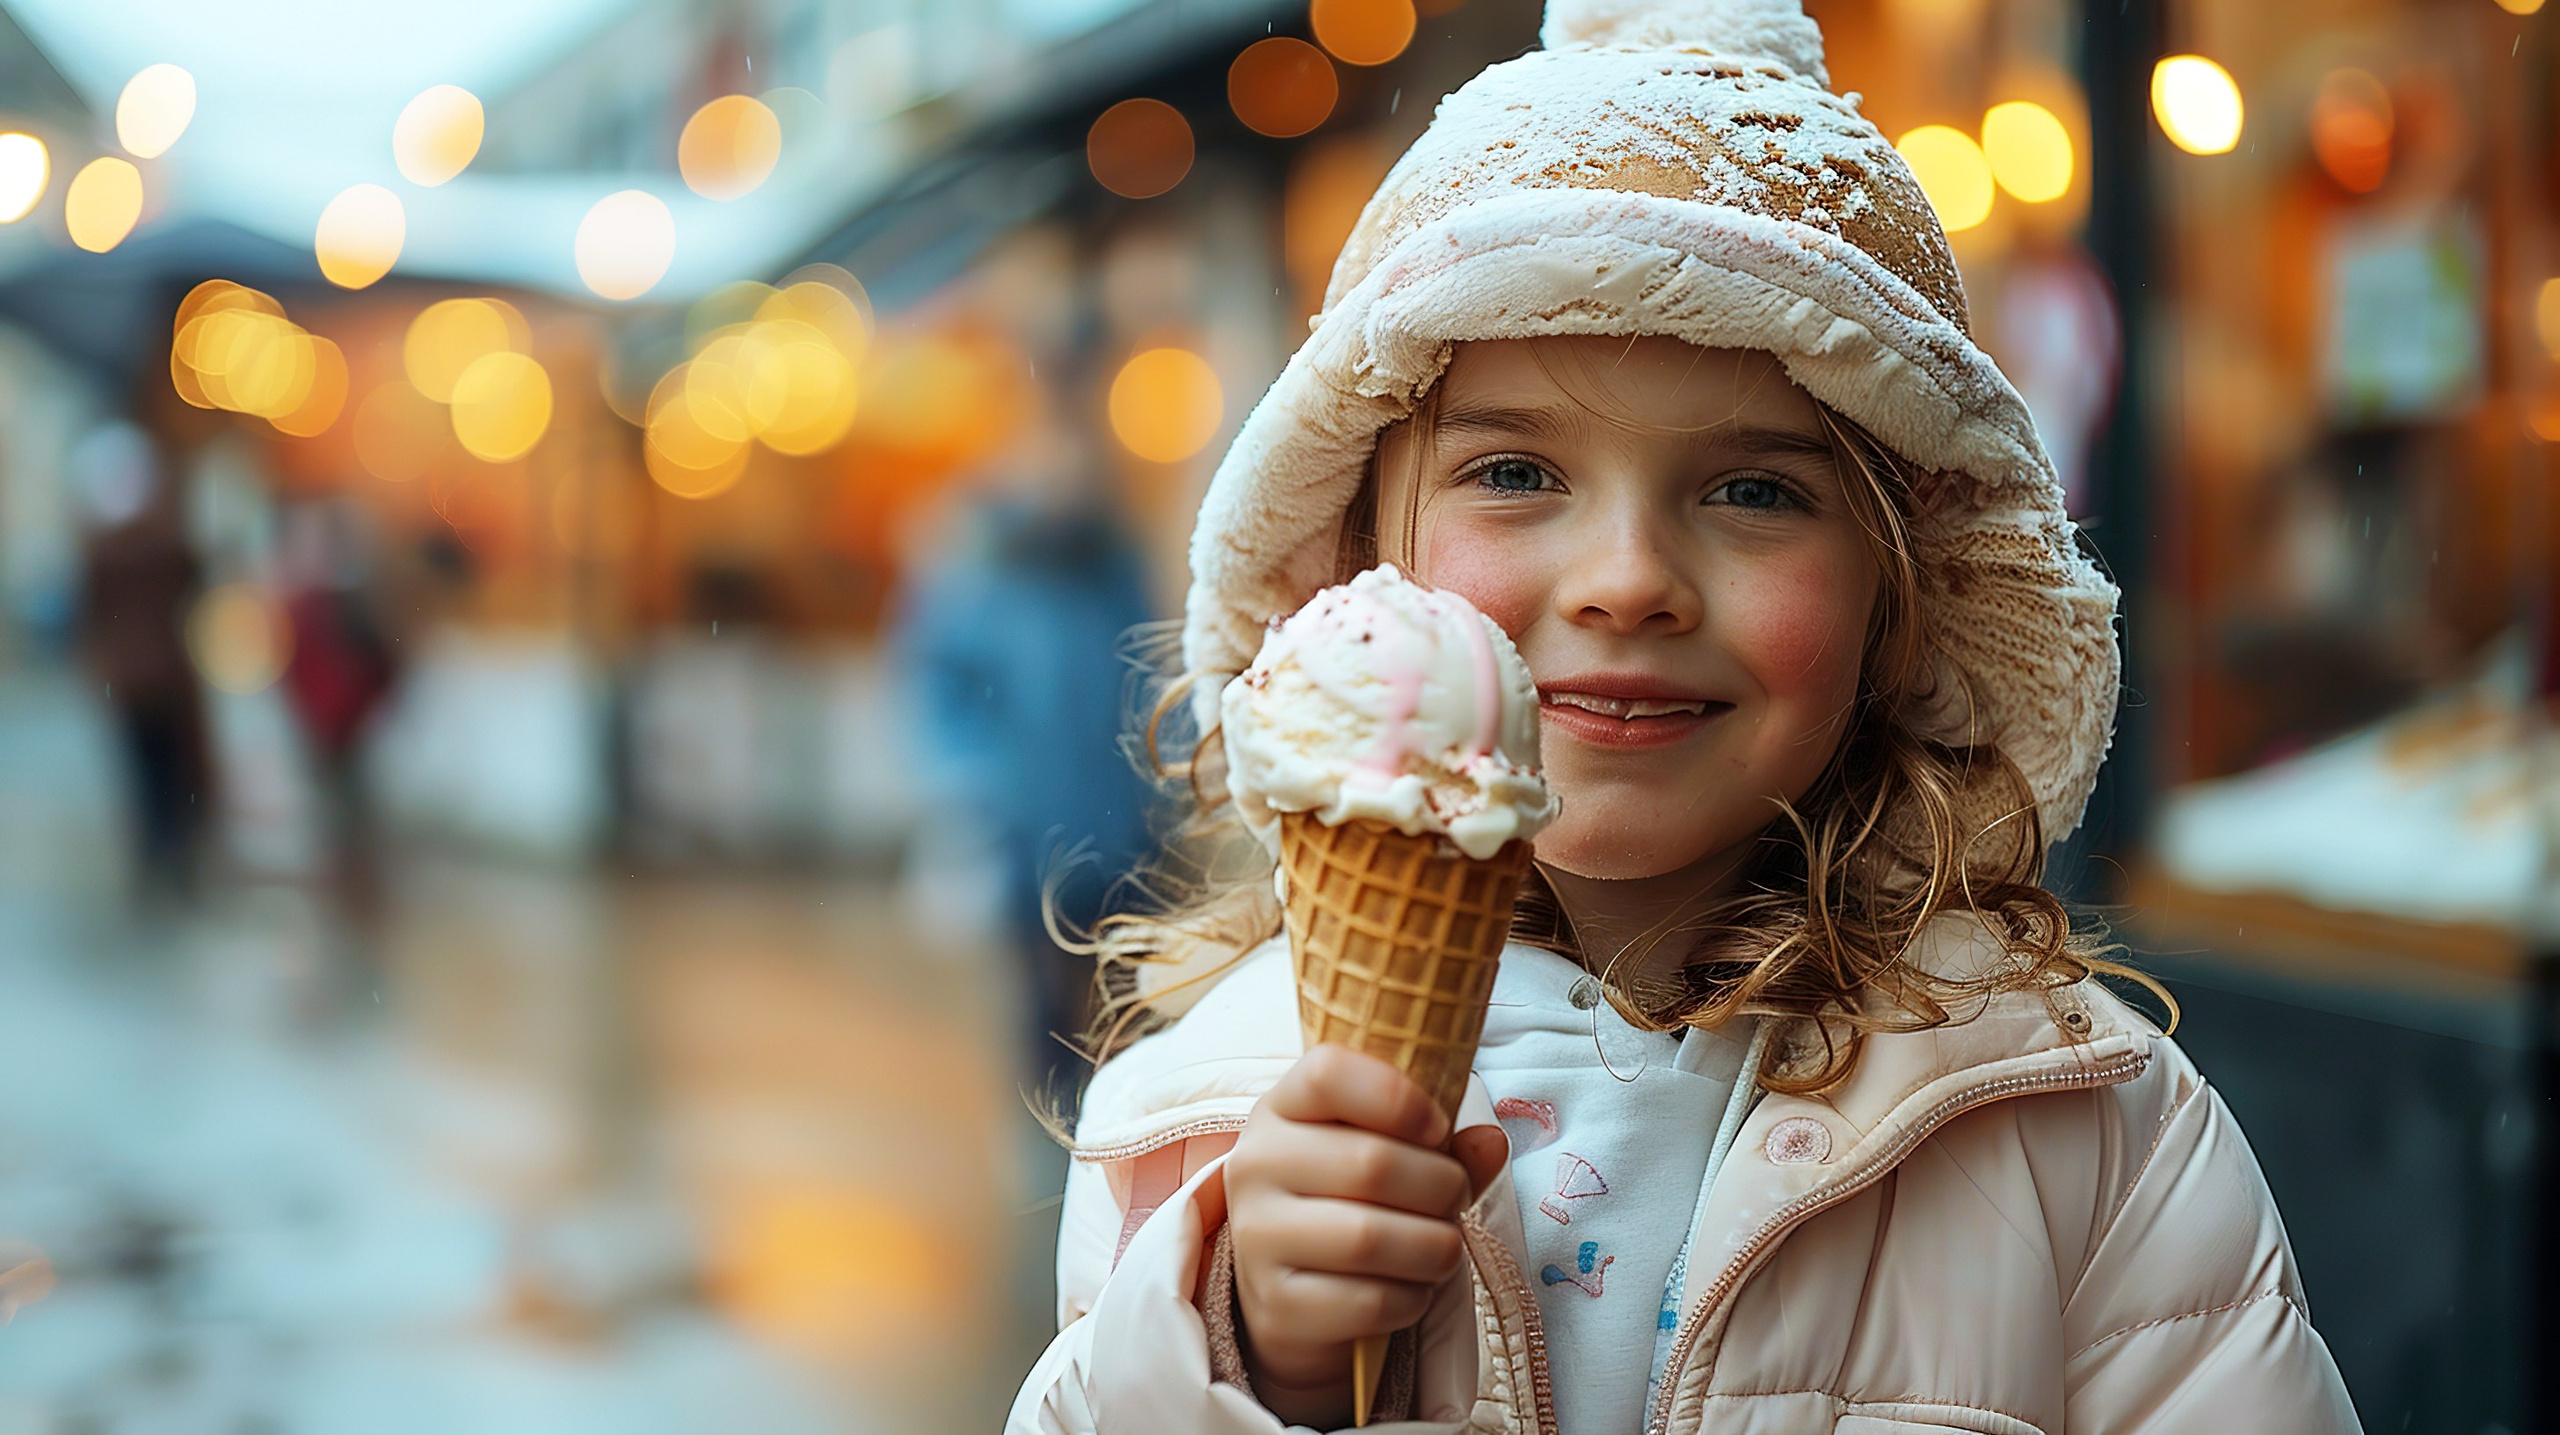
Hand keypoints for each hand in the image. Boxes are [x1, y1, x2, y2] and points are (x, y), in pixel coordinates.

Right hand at [1225, 1044, 1509, 1427]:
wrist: (1289, 1294)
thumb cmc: (1346, 1204)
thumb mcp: (1383, 1153)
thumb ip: (1439, 1143)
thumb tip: (1491, 1142)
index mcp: (1280, 1110)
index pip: (1327, 1073)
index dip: (1397, 1095)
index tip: (1436, 1128)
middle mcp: (1254, 1166)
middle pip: (1370, 1161)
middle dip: (1442, 1187)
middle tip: (1456, 1200)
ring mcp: (1256, 1239)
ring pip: (1370, 1238)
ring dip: (1435, 1247)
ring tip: (1442, 1247)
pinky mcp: (1276, 1306)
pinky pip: (1369, 1302)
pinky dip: (1412, 1298)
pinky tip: (1411, 1289)